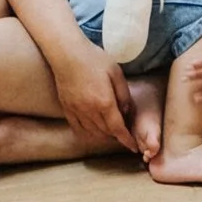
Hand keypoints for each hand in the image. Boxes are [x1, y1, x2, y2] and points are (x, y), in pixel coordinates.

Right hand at [50, 37, 137, 153]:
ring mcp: (76, 112)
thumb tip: (127, 112)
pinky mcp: (67, 110)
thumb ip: (124, 94)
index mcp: (104, 102)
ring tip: (112, 135)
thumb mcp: (116, 73)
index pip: (117, 128)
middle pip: (106, 133)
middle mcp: (89, 111)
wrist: (67, 54)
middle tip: (126, 137)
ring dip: (104, 138)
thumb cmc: (94, 59)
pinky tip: (94, 134)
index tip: (133, 147)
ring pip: (92, 134)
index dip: (127, 140)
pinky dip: (88, 136)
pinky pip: (78, 130)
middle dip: (117, 138)